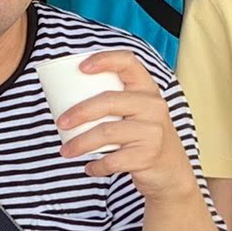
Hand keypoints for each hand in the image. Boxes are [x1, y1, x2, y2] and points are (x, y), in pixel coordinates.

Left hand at [57, 52, 195, 200]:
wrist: (171, 172)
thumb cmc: (144, 137)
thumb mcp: (139, 113)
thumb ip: (116, 102)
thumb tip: (65, 97)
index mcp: (147, 89)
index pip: (128, 62)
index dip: (104, 59)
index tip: (81, 68)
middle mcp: (153, 106)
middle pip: (108, 100)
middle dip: (79, 112)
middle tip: (60, 122)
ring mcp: (152, 131)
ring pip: (106, 132)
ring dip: (80, 143)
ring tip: (66, 151)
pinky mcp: (148, 156)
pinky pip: (113, 160)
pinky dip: (96, 166)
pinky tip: (90, 168)